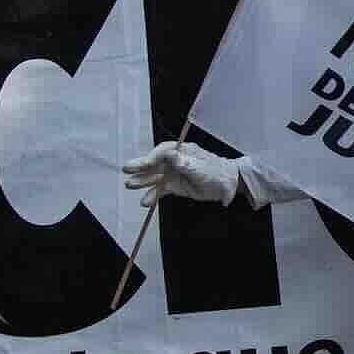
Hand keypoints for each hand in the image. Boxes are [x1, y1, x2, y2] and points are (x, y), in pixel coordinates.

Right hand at [122, 141, 239, 206]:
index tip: (144, 163)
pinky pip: (160, 190)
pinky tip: (145, 201)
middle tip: (126, 169)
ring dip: (142, 181)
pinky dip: (153, 195)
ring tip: (130, 185)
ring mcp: (174, 173)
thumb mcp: (202, 167)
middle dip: (141, 166)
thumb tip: (173, 156)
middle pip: (155, 163)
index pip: (163, 151)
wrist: (227, 185)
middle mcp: (175, 161)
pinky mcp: (174, 186)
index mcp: (182, 151)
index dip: (152, 156)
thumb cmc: (217, 172)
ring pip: (155, 177)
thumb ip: (187, 163)